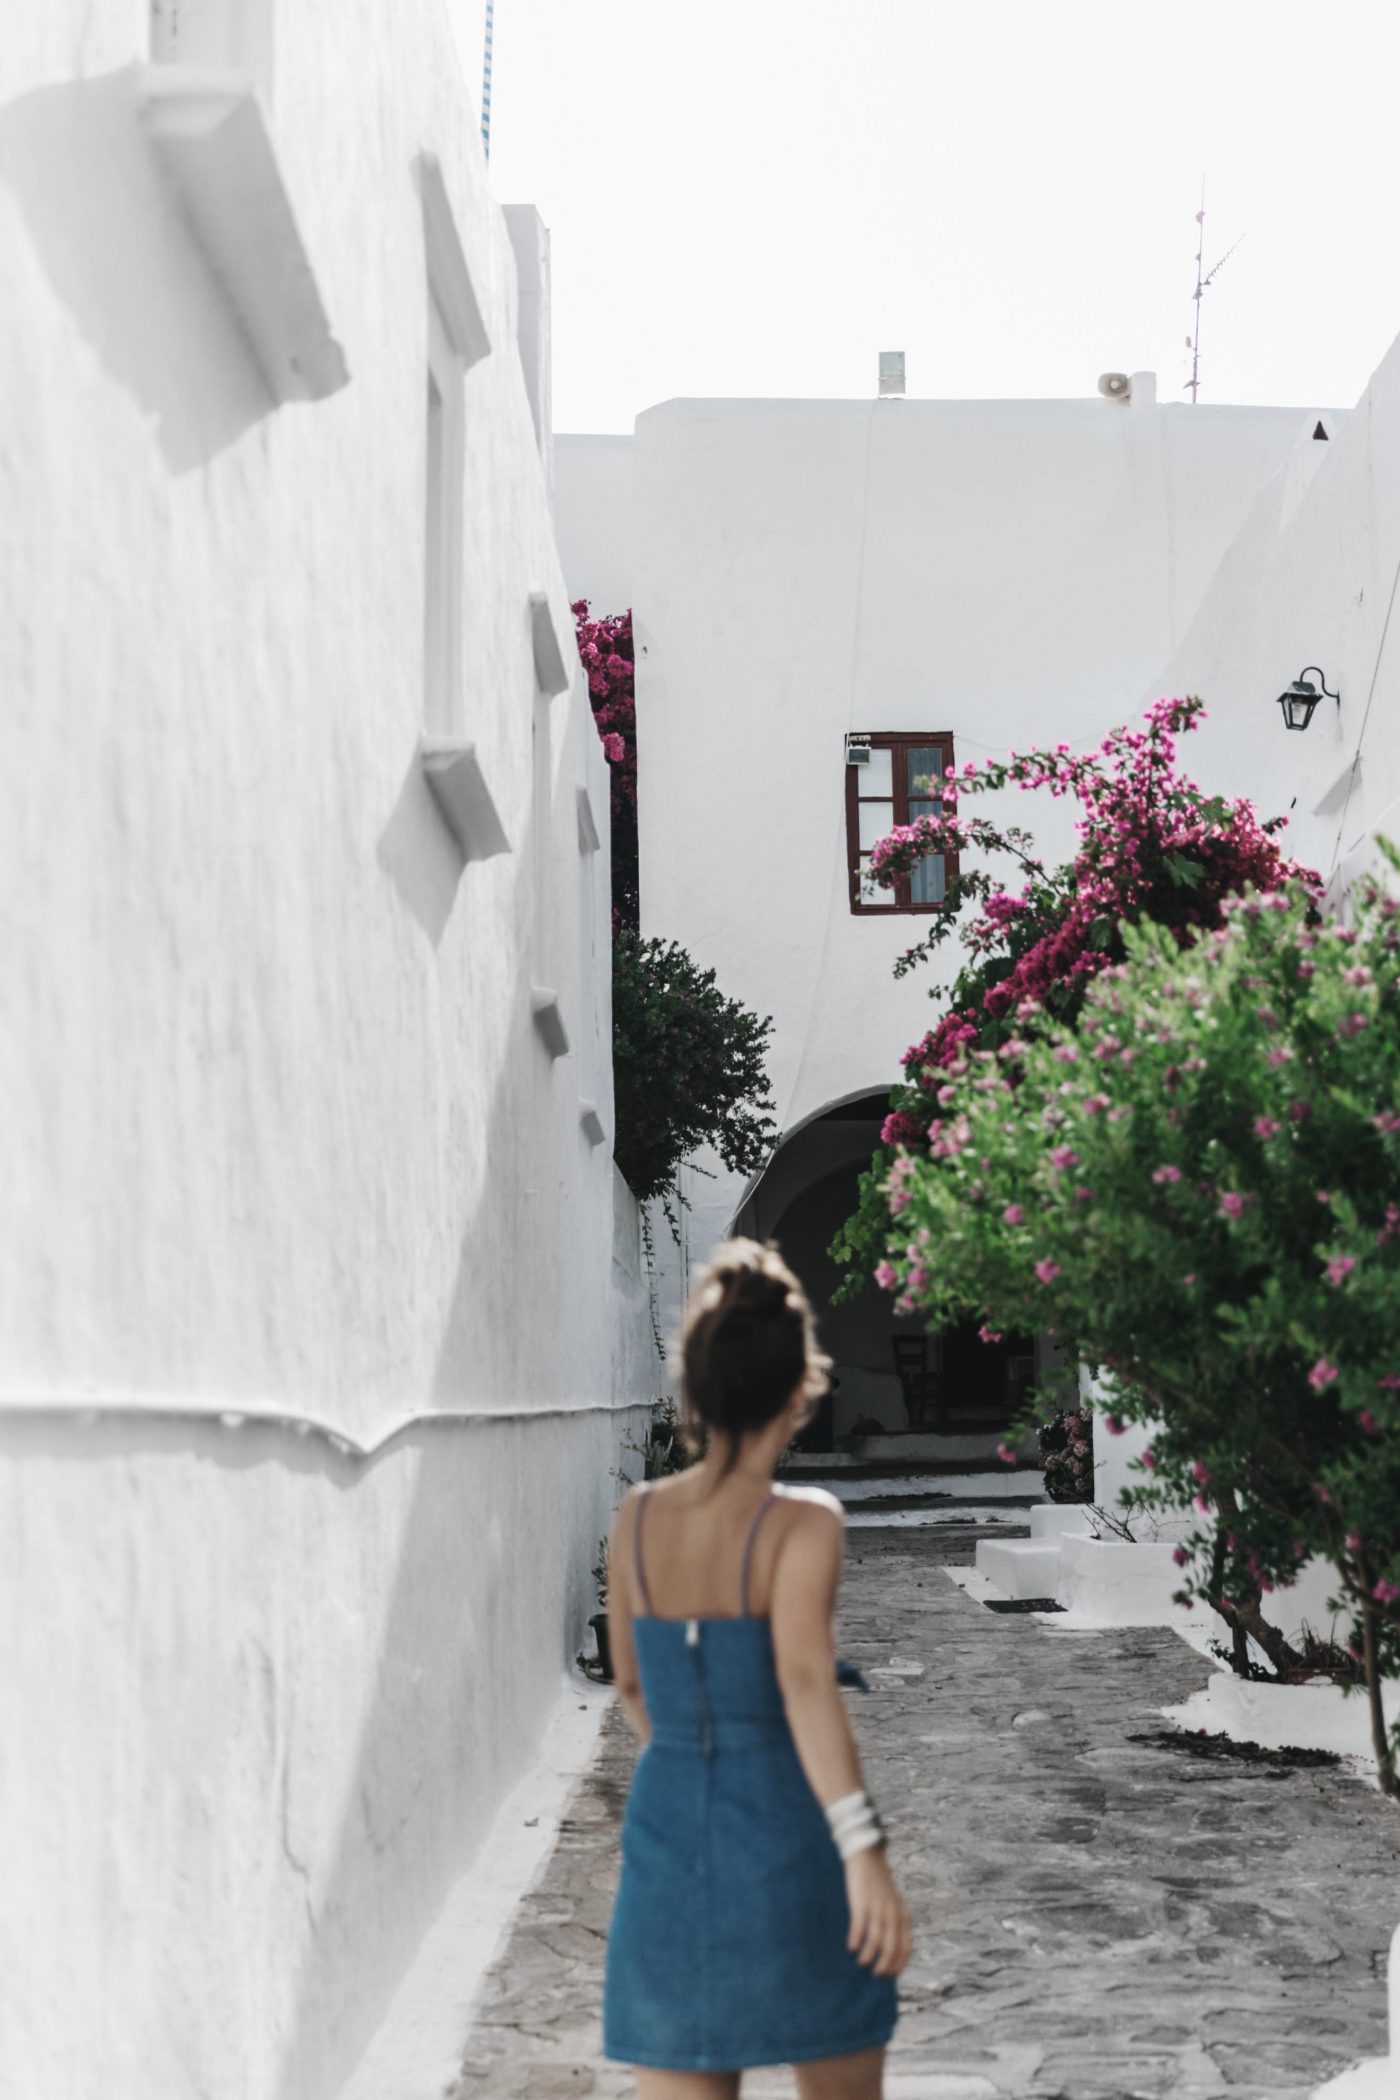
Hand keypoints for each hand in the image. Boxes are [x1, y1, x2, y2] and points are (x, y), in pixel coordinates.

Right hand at [844, 1847, 911, 1976]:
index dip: (898, 1964)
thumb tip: (887, 1946)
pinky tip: (850, 1948)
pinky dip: (855, 1941)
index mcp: (902, 1914)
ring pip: (875, 1941)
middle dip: (884, 1965)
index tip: (890, 1975)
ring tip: (861, 1963)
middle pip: (891, 1948)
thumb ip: (893, 1920)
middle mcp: (892, 1913)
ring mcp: (878, 1908)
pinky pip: (859, 1928)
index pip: (905, 1947)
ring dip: (868, 1956)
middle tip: (875, 1975)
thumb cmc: (878, 1881)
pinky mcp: (861, 1902)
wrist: (867, 1854)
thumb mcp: (893, 1901)